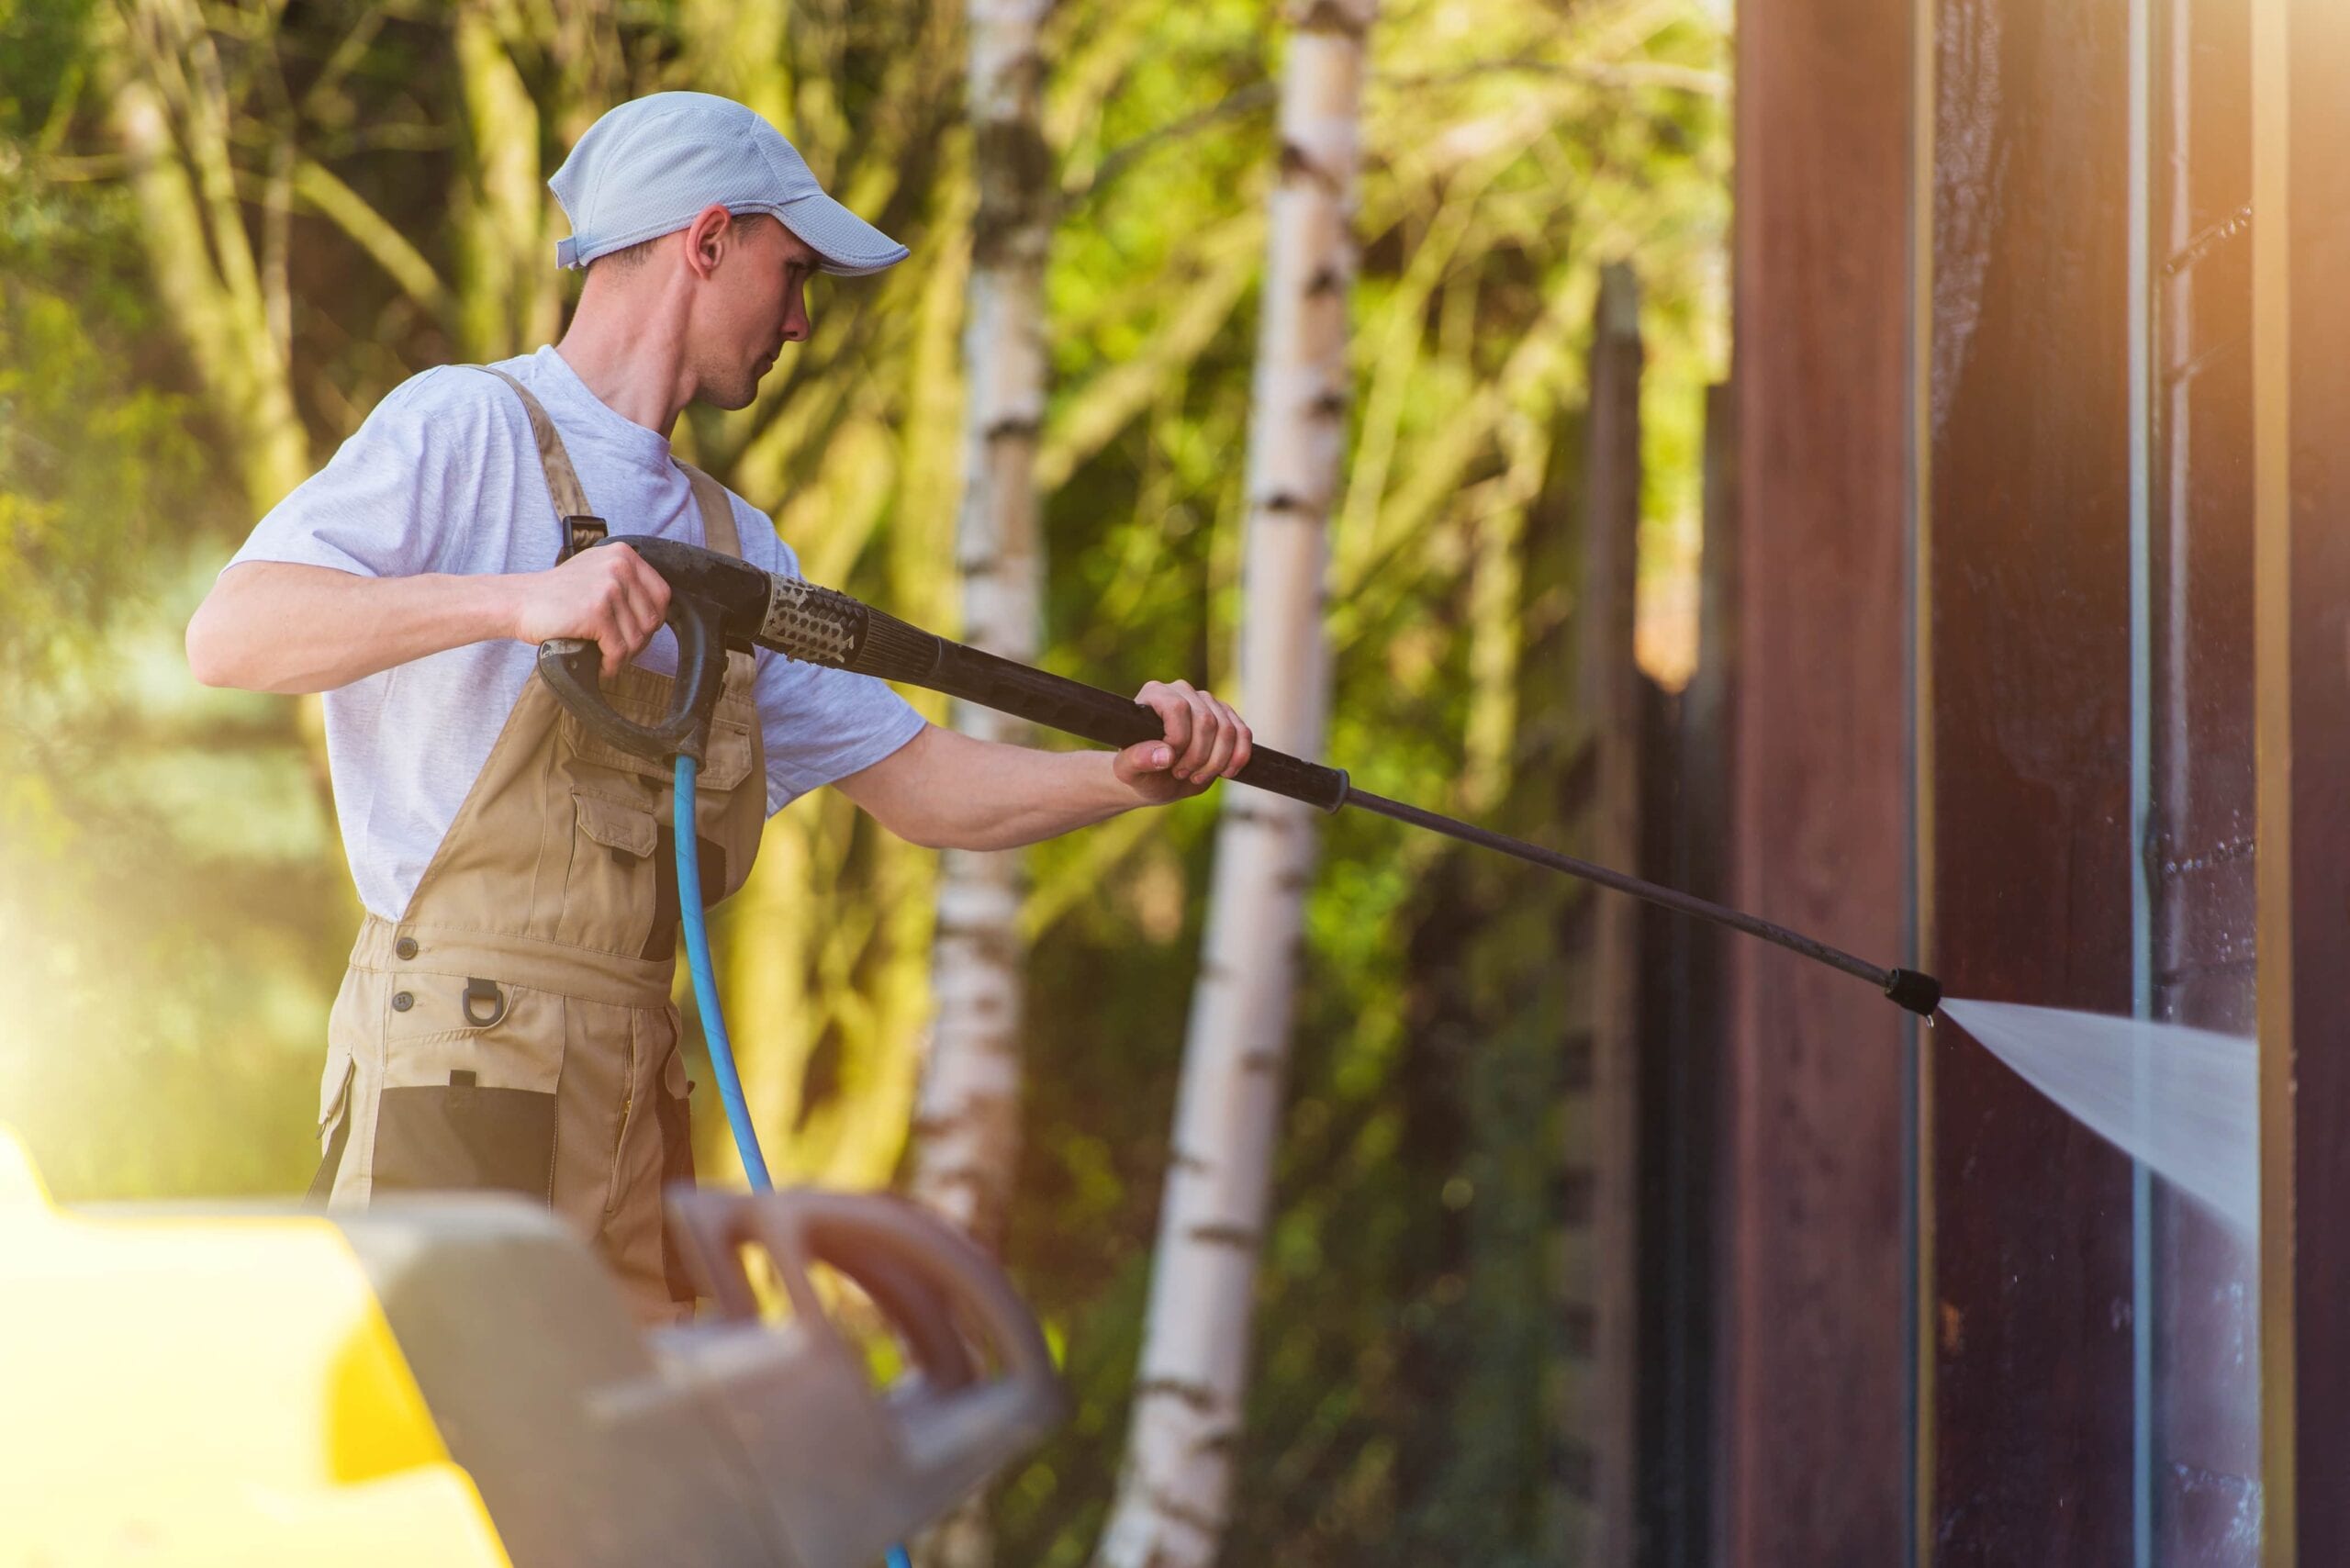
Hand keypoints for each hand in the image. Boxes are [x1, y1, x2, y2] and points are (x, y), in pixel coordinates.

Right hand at [507, 544, 670, 677]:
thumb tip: (657, 614)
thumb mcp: (596, 571)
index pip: (662, 594)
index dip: (653, 620)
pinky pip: (619, 649)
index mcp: (623, 554)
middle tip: (620, 650)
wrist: (519, 601)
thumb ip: (626, 582)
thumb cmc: (557, 594)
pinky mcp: (597, 612)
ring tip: (608, 657)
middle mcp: (620, 567)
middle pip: (652, 618)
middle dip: (639, 641)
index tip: (638, 632)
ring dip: (624, 656)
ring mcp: (609, 588)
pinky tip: (602, 665)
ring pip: (637, 638)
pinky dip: (612, 664)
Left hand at [1115, 679, 1253, 802]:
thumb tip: (1165, 754)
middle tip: (1182, 774)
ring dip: (1217, 762)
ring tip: (1197, 776)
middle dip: (1198, 757)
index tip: (1169, 763)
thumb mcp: (1128, 771)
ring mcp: (1207, 701)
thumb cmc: (1140, 772)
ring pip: (1228, 729)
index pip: (1178, 709)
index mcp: (1154, 694)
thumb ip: (1137, 760)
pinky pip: (1244, 733)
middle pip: (1206, 721)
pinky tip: (1225, 772)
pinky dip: (1238, 757)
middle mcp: (1182, 690)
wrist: (1158, 778)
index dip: (1179, 741)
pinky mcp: (1227, 716)